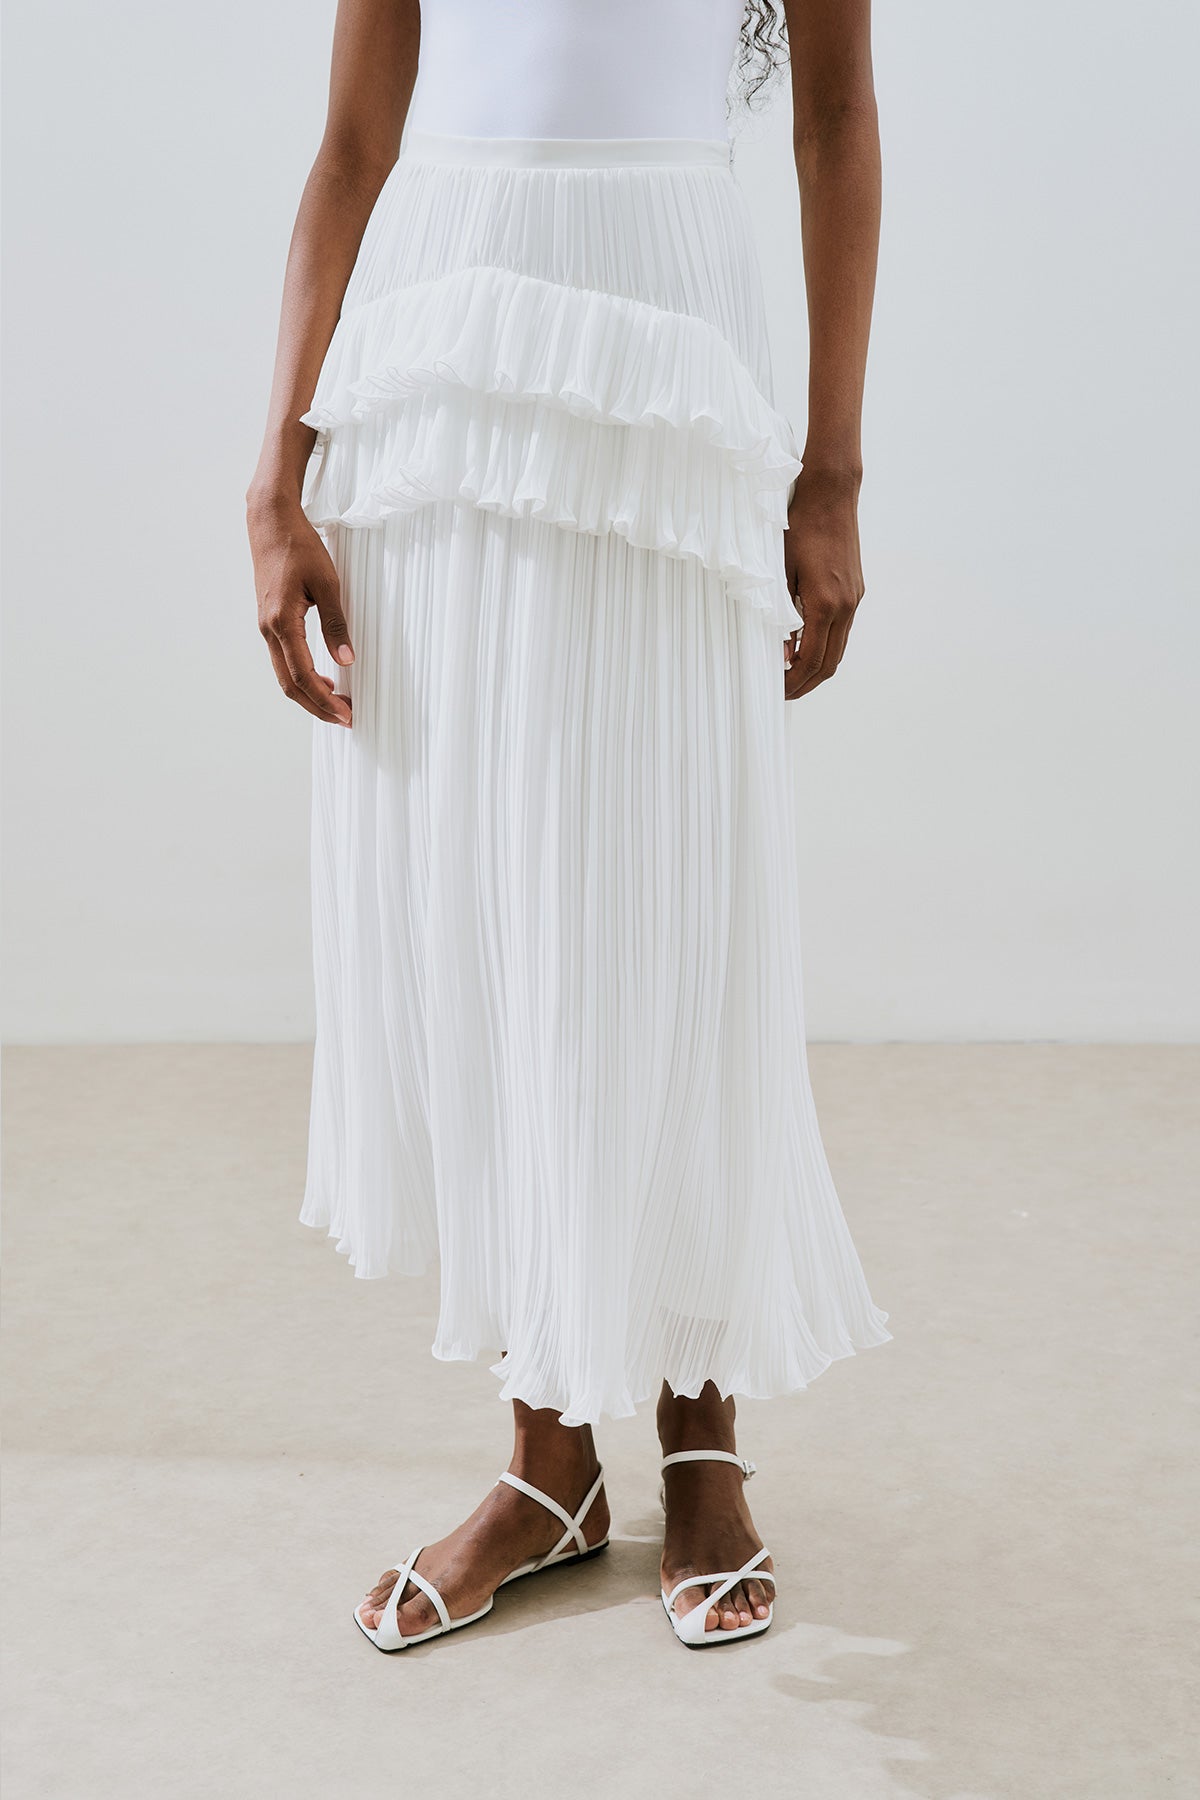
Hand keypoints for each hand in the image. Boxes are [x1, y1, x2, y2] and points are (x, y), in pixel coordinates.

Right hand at [248, 494, 353, 726]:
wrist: (271, 523)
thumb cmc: (299, 547)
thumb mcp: (327, 584)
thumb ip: (336, 624)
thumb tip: (347, 660)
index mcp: (282, 622)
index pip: (303, 675)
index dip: (324, 700)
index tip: (345, 714)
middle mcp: (268, 630)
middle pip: (290, 685)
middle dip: (317, 707)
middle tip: (345, 719)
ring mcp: (266, 627)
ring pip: (285, 675)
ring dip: (309, 694)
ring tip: (337, 704)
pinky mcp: (269, 621)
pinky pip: (283, 660)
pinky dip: (301, 676)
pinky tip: (322, 678)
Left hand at [782, 467, 864, 701]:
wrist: (831, 495)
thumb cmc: (799, 528)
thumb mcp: (780, 572)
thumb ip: (782, 614)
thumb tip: (782, 650)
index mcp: (825, 604)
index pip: (810, 659)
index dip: (793, 681)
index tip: (777, 690)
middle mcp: (846, 606)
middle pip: (830, 663)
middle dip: (806, 683)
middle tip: (784, 693)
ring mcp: (855, 599)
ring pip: (839, 649)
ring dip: (817, 668)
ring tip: (793, 675)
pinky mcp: (856, 591)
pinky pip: (843, 631)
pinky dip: (825, 647)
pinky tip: (805, 646)